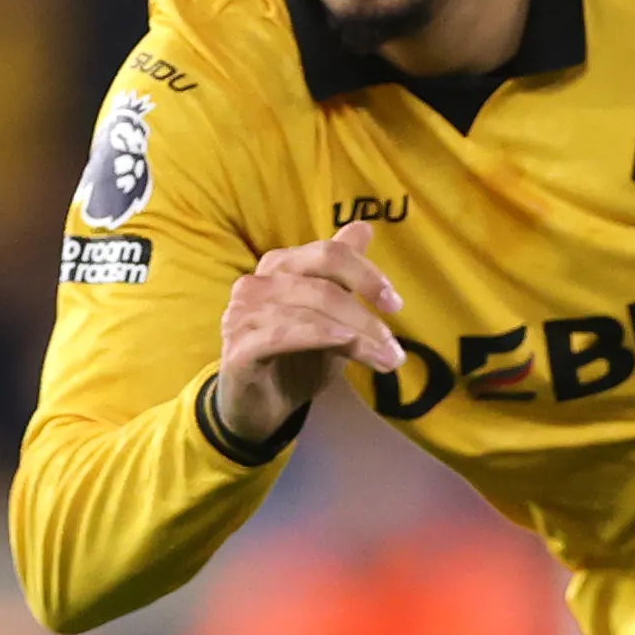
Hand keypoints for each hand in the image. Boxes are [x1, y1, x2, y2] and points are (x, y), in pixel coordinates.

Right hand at [213, 220, 405, 448]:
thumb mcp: (330, 316)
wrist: (258, 408)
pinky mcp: (238, 348)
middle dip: (365, 316)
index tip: (395, 305)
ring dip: (356, 336)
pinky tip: (345, 345)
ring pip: (309, 312)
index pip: (329, 253)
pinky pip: (282, 335)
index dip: (367, 274)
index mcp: (280, 267)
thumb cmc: (296, 357)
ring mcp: (242, 315)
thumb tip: (365, 227)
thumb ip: (343, 274)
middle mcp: (257, 283)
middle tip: (396, 348)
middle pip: (323, 284)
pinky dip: (318, 337)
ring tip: (386, 360)